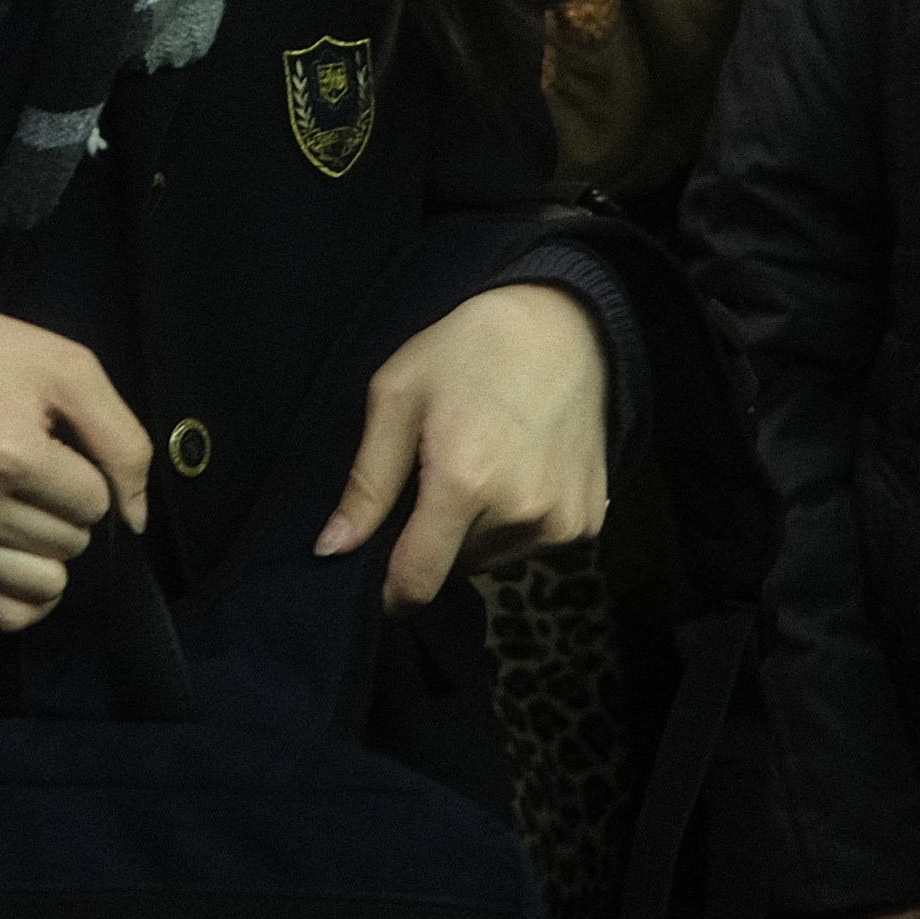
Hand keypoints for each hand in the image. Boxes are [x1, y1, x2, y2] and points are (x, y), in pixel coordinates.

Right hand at [0, 294, 152, 632]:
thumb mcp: (68, 367)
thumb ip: (122, 440)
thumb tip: (137, 519)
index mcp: (8, 454)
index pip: (96, 502)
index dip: (85, 470)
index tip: (52, 443)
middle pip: (72, 543)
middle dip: (66, 508)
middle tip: (31, 468)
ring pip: (47, 583)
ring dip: (46, 548)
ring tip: (18, 505)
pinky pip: (5, 615)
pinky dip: (25, 592)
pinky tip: (18, 555)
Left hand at [314, 283, 605, 610]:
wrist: (563, 326)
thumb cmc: (466, 351)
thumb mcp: (396, 396)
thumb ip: (367, 482)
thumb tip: (331, 550)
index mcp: (464, 483)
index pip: (417, 581)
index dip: (388, 592)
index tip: (375, 581)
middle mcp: (519, 514)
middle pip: (452, 566)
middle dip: (433, 537)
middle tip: (436, 475)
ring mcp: (561, 521)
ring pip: (491, 559)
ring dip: (475, 532)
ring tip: (481, 465)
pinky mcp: (588, 521)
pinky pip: (532, 546)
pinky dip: (516, 525)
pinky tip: (519, 471)